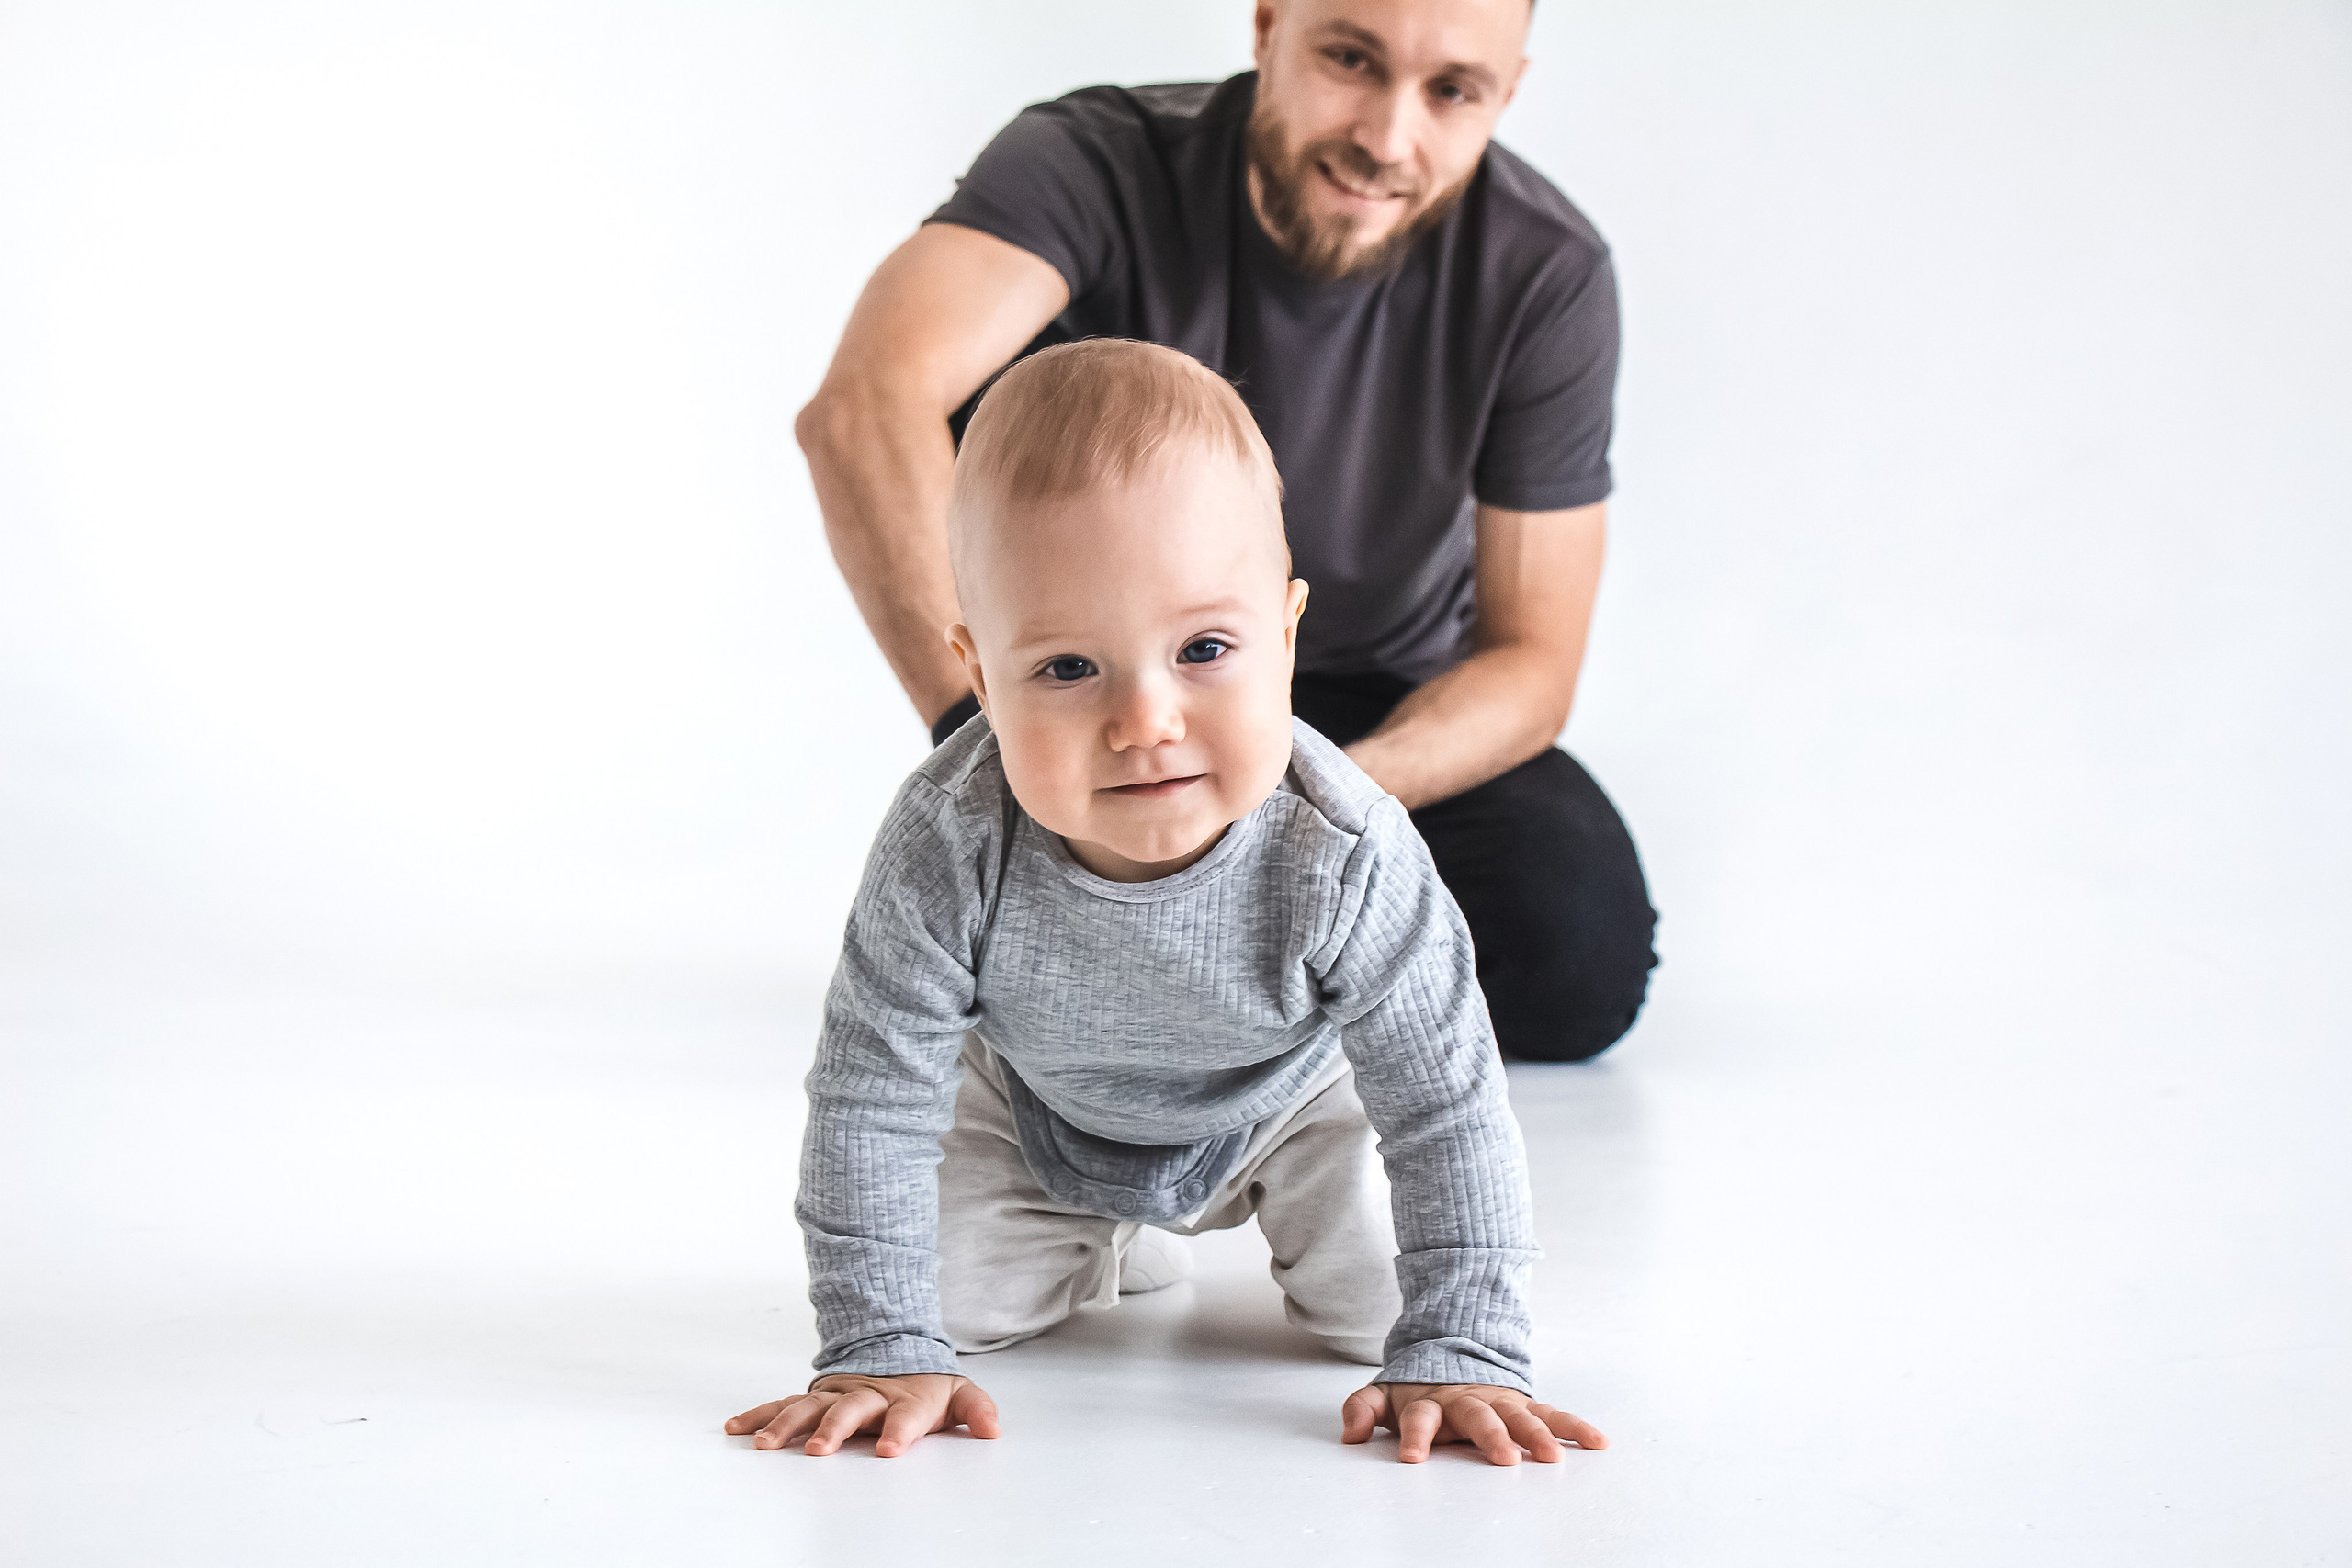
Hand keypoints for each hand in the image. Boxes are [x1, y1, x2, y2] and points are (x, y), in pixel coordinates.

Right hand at [724, 1374, 1000, 1457]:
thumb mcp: (958, 1394)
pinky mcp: (814, 1397)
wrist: (896, 1351)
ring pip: (808, 1407)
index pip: (904, 1416)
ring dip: (785, 1425)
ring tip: (764, 1445)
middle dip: (832, 1430)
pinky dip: (759, 1415)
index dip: (898, 1431)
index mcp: (904, 1398)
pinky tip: (736, 1429)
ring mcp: (836, 1394)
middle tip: (817, 1451)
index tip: (889, 1451)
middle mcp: (866, 1394)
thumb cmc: (927, 1386)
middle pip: (848, 1411)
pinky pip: (782, 1405)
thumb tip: (994, 1430)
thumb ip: (976, 1411)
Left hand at [1341, 1382, 1606, 1465]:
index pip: (1419, 1417)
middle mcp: (1468, 1399)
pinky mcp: (1525, 1405)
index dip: (1415, 1436)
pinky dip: (1575, 1426)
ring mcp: (1499, 1400)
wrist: (1452, 1355)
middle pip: (1479, 1416)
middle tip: (1504, 1458)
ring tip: (1553, 1457)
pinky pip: (1553, 1414)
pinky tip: (1598, 1441)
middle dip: (1491, 1436)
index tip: (1412, 1459)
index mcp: (1430, 1400)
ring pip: (1520, 1415)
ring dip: (1537, 1434)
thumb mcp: (1383, 1396)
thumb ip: (1361, 1409)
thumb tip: (1350, 1434)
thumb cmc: (1417, 1390)